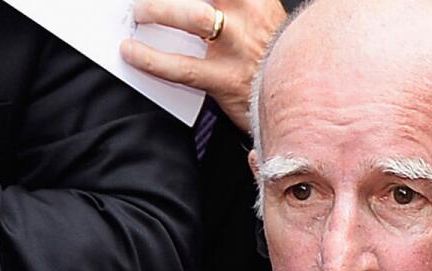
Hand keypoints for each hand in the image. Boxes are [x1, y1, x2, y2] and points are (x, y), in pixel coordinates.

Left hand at [120, 0, 286, 131]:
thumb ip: (235, 7)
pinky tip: (132, 52)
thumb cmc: (274, 61)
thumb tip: (194, 7)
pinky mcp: (225, 80)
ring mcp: (238, 48)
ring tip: (140, 14)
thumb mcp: (264, 20)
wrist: (300, 101)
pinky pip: (181, 67)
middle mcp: (250, 16)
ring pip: (194, 17)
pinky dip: (149, 58)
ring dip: (160, 10)